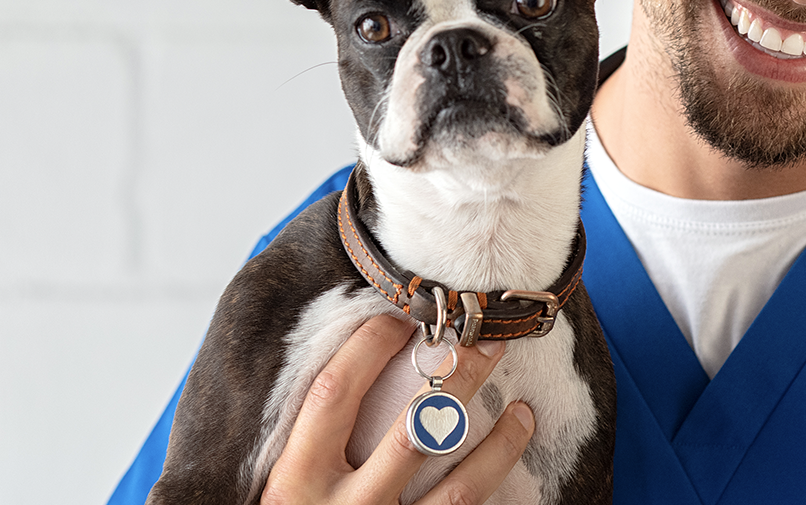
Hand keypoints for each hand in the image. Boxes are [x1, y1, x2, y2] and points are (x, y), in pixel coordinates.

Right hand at [261, 314, 535, 504]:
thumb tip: (345, 373)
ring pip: (459, 486)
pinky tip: (515, 472)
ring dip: (499, 444)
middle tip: (488, 340)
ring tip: (525, 411)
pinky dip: (496, 495)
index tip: (400, 318)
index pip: (336, 394)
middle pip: (414, 428)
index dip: (370, 347)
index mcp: (294, 482)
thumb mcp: (281, 492)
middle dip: (458, 377)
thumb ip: (307, 444)